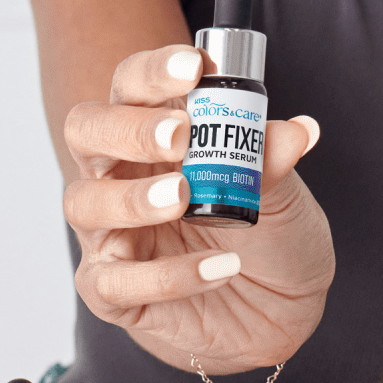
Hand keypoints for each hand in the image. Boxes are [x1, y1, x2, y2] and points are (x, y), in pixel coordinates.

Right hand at [62, 44, 333, 374]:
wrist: (281, 314)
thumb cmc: (271, 239)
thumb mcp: (284, 196)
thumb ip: (273, 162)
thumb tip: (296, 131)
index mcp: (154, 136)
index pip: (132, 87)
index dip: (154, 72)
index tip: (193, 67)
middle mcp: (120, 176)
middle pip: (87, 131)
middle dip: (128, 128)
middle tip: (177, 135)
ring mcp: (110, 234)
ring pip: (85, 203)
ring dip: (133, 199)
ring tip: (183, 197)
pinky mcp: (112, 291)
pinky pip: (117, 282)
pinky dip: (168, 275)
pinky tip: (218, 268)